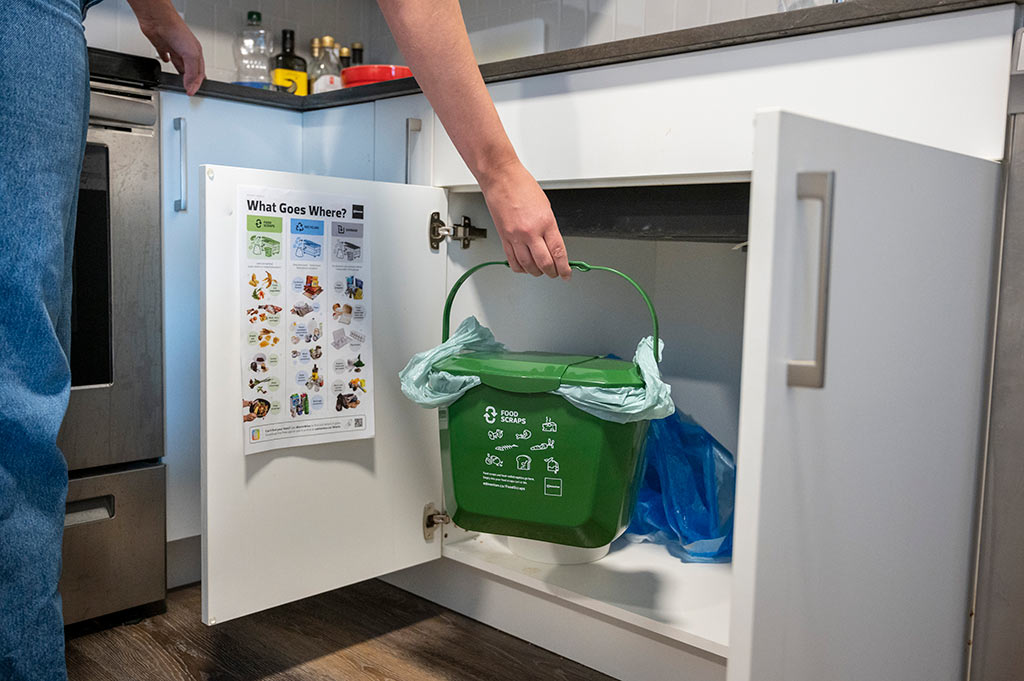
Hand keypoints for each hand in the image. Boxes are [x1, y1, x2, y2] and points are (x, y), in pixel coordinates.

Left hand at [128, 0, 204, 94]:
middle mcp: (186, 52)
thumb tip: (190, 87)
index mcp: (196, 53)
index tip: (192, 93)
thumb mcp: (191, 55)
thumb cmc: (177, 30)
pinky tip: (166, 62)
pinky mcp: (163, 46)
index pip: (199, 74)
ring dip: (180, 74)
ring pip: (179, 65)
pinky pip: (165, 55)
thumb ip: (191, 73)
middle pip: (190, 70)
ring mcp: (174, 49)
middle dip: (190, 81)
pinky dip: (166, 60)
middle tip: (189, 90)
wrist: (158, 20)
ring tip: (180, 82)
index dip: (197, 84)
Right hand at [479, 160, 570, 278]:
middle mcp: (530, 232)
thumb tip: (553, 245)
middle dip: (552, 272)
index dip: (564, 268)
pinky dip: (520, 268)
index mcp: (545, 223)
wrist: (501, 178)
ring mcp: (515, 236)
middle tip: (555, 273)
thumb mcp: (545, 207)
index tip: (567, 273)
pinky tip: (524, 267)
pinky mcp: (504, 237)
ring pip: (527, 266)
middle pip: (544, 263)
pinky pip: (512, 260)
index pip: (558, 252)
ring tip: (540, 271)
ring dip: (536, 272)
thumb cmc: (522, 186)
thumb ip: (549, 228)